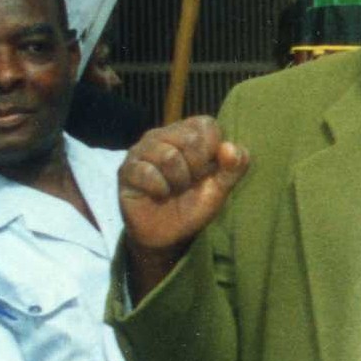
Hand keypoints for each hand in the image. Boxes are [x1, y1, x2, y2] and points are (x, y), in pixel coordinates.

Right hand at [118, 118, 249, 289]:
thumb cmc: (193, 204)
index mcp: (187, 132)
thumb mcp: (221, 187)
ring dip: (178, 180)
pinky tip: (158, 194)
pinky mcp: (126, 169)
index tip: (207, 170)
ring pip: (168, 156)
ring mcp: (141, 150)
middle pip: (190, 139)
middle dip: (197, 168)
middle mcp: (162, 135)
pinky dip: (160, 189)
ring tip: (173, 188)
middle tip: (188, 182)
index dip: (213, 151)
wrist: (167, 235)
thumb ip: (234, 167)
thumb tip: (230, 147)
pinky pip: (147, 172)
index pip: (207, 125)